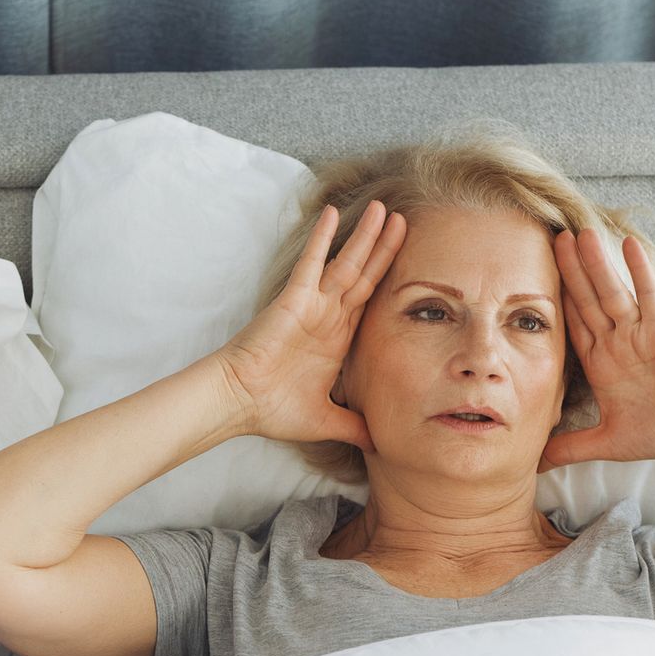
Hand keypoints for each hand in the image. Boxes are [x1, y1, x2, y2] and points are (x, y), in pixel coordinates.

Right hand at [213, 199, 406, 449]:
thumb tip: (380, 446)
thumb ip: (355, 427)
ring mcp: (312, 305)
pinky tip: (332, 212)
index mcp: (337, 340)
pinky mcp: (294, 299)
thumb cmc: (273, 410)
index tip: (415, 263)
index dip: (392, 281)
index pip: (371, 303)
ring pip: (347, 264)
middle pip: (365, 276)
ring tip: (384, 209)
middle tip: (407, 221)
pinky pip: (312, 262)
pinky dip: (322, 238)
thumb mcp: (327, 421)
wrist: (238, 403)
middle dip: (386, 249)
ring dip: (366, 237)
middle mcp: (328, 317)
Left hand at [539, 230, 654, 471]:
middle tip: (547, 237)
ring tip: (579, 232)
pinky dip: (638, 271)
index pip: (569, 326)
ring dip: (595, 263)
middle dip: (567, 270)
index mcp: (600, 361)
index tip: (526, 279)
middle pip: (584, 299)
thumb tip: (534, 465)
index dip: (550, 303)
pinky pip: (648, 295)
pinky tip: (627, 245)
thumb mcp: (606, 442)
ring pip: (610, 291)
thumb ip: (570, 448)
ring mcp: (639, 331)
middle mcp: (616, 340)